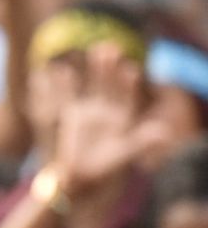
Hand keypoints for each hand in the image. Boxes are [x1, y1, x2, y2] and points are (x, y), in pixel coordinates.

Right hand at [49, 44, 160, 198]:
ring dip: (93, 71)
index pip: (127, 98)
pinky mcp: (71, 117)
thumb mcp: (124, 156)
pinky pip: (68, 96)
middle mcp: (108, 113)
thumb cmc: (105, 170)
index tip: (130, 69)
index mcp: (123, 121)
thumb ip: (141, 142)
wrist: (82, 179)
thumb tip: (165, 133)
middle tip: (111, 48)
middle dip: (110, 69)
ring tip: (95, 50)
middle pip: (109, 87)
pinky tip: (62, 70)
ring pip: (92, 87)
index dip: (128, 84)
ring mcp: (89, 113)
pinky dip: (65, 84)